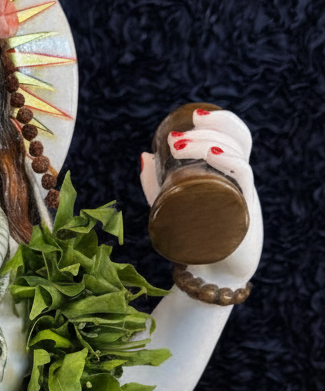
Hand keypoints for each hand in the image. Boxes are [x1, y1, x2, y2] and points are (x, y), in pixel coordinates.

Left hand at [140, 108, 262, 286]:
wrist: (209, 275)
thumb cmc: (195, 237)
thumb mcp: (173, 204)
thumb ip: (157, 183)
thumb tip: (145, 155)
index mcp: (232, 174)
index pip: (238, 136)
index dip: (221, 120)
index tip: (193, 115)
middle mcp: (243, 182)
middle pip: (236, 142)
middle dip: (207, 131)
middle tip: (174, 139)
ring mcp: (245, 197)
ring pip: (238, 158)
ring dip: (209, 144)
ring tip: (179, 145)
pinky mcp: (244, 215)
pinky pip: (244, 181)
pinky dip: (230, 164)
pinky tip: (214, 156)